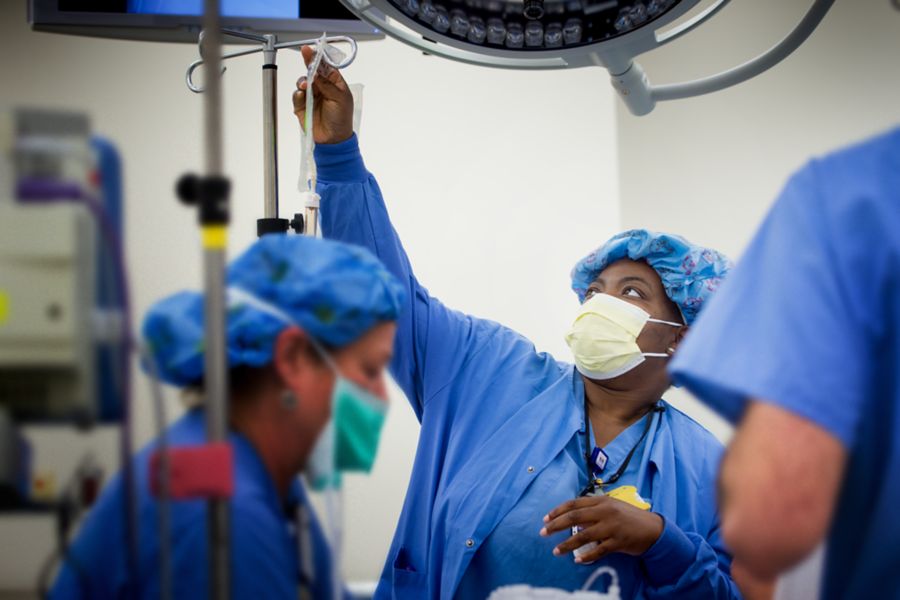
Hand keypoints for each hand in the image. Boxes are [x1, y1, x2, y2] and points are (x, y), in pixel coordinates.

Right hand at [292, 46, 353, 144]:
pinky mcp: (301, 105)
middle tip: (305, 52)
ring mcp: (311, 95)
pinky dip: (298, 94)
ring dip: (303, 81)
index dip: (319, 58)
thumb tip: (315, 72)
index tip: (313, 50)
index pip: (325, 66)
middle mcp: (322, 87)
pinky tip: (302, 96)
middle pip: (312, 70)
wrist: (333, 139)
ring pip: (302, 81)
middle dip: (308, 61)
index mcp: (334, 83)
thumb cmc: (341, 119)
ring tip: (306, 85)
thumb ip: (326, 84)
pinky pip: (296, 95)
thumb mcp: (339, 98)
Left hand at [539, 495, 663, 562]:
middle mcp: (605, 512)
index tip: (545, 518)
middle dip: (556, 525)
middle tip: (544, 532)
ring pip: (583, 535)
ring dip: (567, 544)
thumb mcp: (611, 506)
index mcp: (601, 501)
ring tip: (556, 551)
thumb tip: (572, 517)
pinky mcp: (618, 542)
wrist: (652, 528)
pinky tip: (578, 560)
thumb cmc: (628, 517)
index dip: (558, 511)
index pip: (574, 504)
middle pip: (574, 517)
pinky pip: (599, 550)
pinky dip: (587, 556)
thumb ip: (593, 509)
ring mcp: (612, 527)